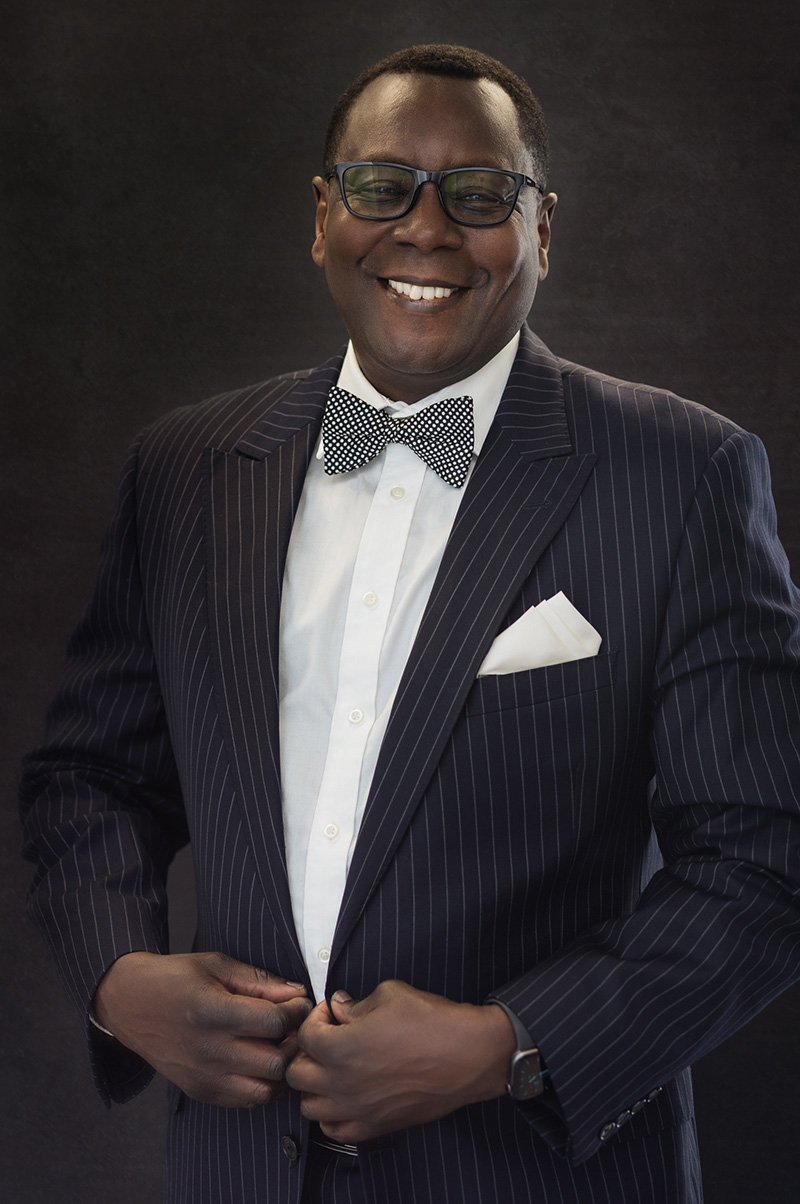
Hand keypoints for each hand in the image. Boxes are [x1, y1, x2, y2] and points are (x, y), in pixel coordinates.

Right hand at [93, 951, 311, 1106]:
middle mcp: (208, 1050)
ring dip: (281, 1068)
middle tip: (292, 1026)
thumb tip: (298, 993)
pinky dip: (262, 1084)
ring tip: (278, 1045)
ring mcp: (203, 1077)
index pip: (275, 1022)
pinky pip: (247, 1100)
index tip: (299, 1002)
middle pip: (276, 1062)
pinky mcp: (200, 1092)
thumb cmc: (175, 978)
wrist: (130, 1003)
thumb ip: (261, 982)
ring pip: (266, 1089)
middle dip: (293, 1042)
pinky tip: (260, 1061)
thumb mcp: (217, 966)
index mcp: (212, 1012)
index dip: (296, 1011)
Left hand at [285, 979, 515, 1142]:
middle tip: (326, 1038)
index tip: (331, 1011)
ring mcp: (358, 1109)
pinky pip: (335, 1130)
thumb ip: (356, 1003)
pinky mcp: (376, 1126)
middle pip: (297, 1074)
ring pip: (309, 1107)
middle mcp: (343, 1083)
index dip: (316, 1017)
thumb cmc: (435, 1023)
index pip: (305, 1035)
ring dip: (314, 1085)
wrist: (470, 1055)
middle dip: (307, 1052)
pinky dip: (332, 1115)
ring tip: (332, 1068)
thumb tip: (340, 1007)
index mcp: (342, 1048)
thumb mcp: (391, 994)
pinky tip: (345, 1096)